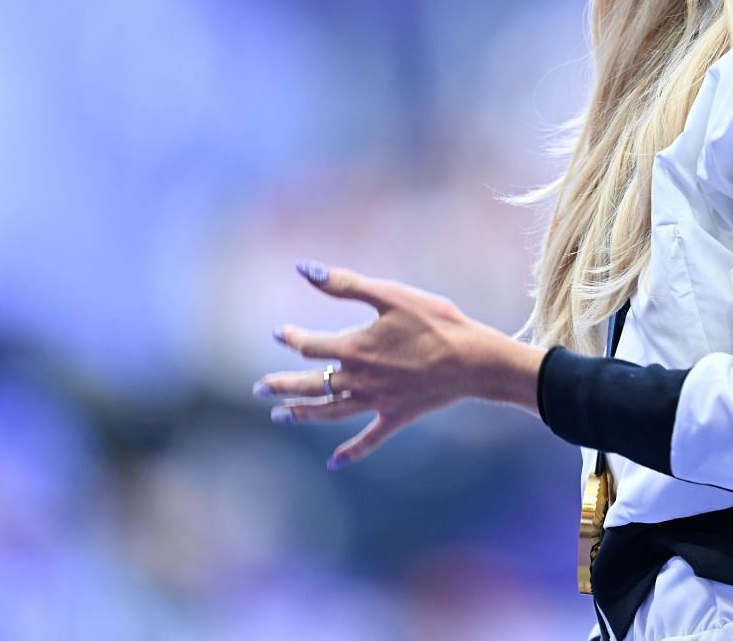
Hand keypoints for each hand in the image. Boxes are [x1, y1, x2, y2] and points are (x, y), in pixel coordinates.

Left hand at [256, 260, 544, 469]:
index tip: (278, 333)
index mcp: (354, 349)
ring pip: (331, 412)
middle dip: (282, 386)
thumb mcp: (391, 295)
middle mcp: (358, 380)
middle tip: (259, 389)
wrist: (473, 360)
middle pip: (311, 384)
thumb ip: (345, 284)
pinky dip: (350, 452)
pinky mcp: (396, 416)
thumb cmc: (435, 322)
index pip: (309, 346)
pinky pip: (368, 438)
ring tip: (281, 416)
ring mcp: (376, 402)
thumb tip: (304, 268)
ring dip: (304, 413)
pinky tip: (333, 463)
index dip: (291, 338)